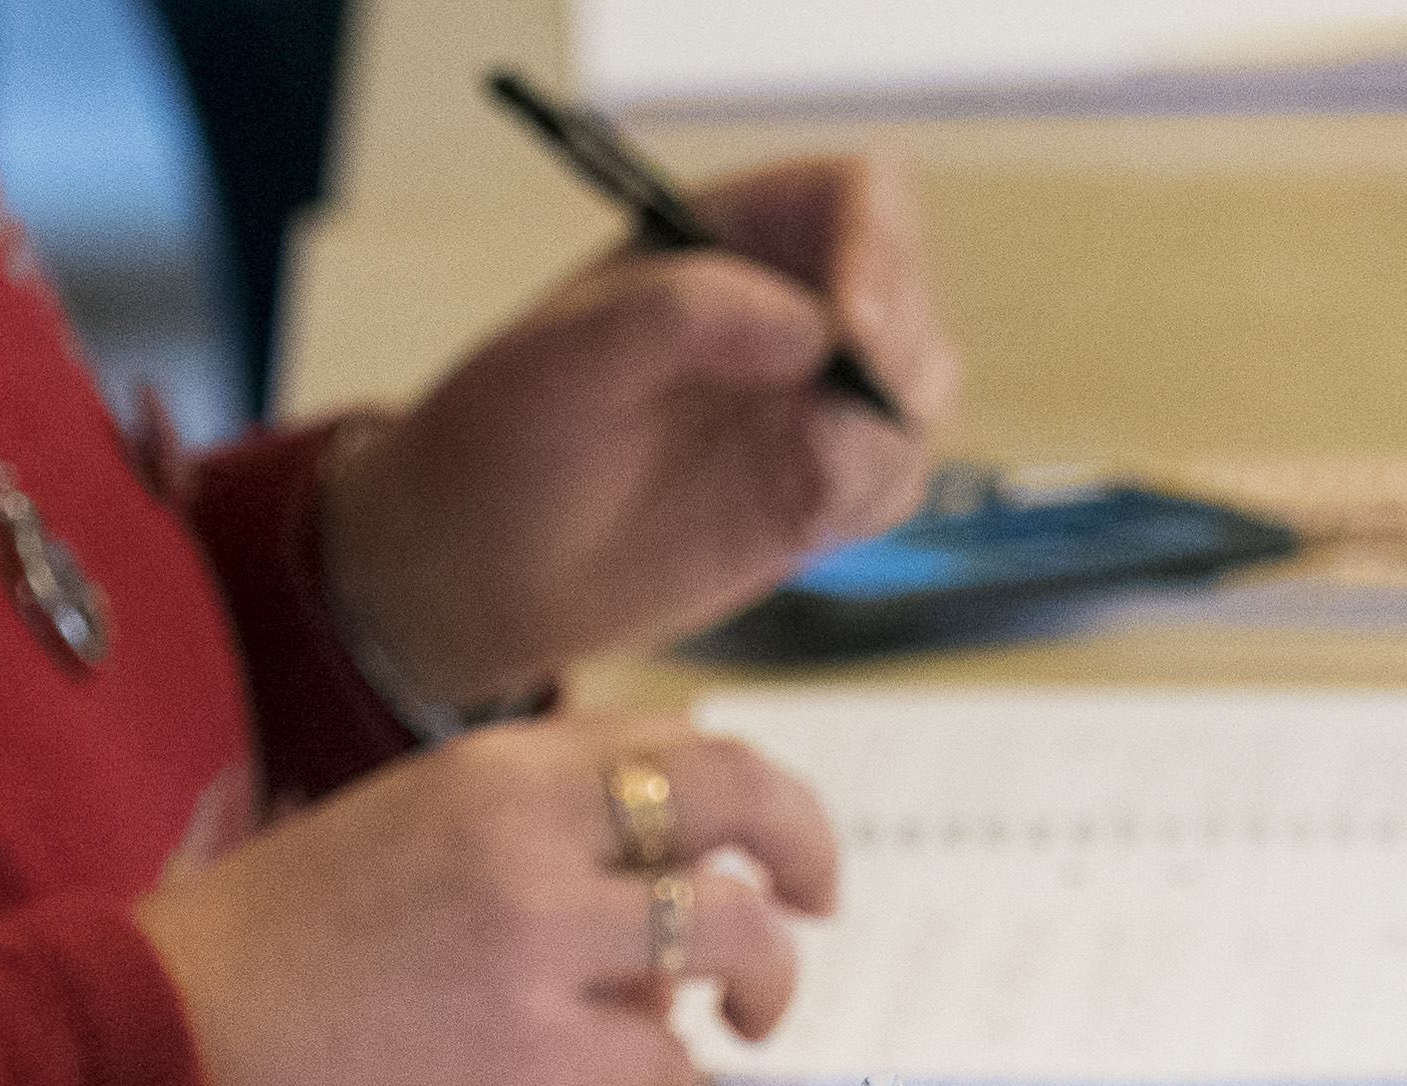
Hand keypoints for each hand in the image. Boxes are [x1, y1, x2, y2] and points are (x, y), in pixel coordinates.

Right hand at [131, 713, 835, 1085]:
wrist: (165, 1026)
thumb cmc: (269, 939)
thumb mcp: (400, 823)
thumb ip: (522, 824)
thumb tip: (643, 871)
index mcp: (494, 765)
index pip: (680, 738)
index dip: (755, 790)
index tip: (772, 841)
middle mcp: (528, 832)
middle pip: (739, 803)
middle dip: (807, 853)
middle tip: (816, 908)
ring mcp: (532, 942)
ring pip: (728, 934)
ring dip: (764, 980)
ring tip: (743, 1016)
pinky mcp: (522, 1055)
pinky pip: (664, 1063)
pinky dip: (678, 1082)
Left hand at [322, 154, 960, 710]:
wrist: (483, 566)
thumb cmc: (505, 441)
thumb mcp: (564, 358)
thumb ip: (680, 314)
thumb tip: (808, 330)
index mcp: (731, 234)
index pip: (858, 198)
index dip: (881, 253)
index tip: (854, 330)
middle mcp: (789, 302)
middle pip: (912, 295)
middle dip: (897, 362)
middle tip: (832, 433)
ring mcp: (812, 395)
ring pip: (922, 392)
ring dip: (883, 440)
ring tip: (804, 484)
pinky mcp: (819, 480)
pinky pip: (897, 477)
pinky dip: (870, 498)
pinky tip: (801, 522)